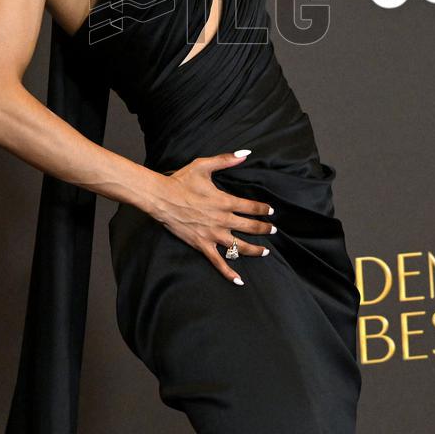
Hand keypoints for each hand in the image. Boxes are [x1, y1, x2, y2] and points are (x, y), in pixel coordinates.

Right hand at [151, 150, 275, 283]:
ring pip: (239, 247)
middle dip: (264, 229)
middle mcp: (222, 220)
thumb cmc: (181, 181)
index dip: (263, 209)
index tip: (270, 211)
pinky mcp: (202, 245)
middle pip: (250, 227)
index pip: (251, 207)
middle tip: (273, 231)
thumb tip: (245, 153)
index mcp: (225, 201)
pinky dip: (229, 272)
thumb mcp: (204, 165)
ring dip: (254, 250)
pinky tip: (239, 280)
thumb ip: (226, 160)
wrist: (161, 198)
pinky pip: (218, 262)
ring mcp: (213, 234)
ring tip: (265, 252)